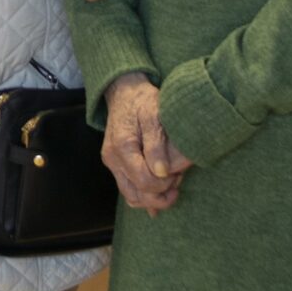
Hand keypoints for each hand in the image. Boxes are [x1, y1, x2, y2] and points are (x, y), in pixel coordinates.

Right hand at [101, 72, 190, 213]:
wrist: (125, 92)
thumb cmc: (143, 101)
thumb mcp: (154, 115)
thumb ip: (156, 144)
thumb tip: (161, 172)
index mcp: (122, 147)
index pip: (145, 181)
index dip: (166, 183)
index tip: (179, 173)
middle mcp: (113, 159)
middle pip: (137, 195)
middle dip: (161, 195)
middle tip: (178, 181)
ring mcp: (112, 164)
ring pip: (131, 196)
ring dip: (153, 198)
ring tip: (171, 184)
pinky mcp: (116, 165)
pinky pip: (128, 189)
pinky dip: (144, 195)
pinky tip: (161, 193)